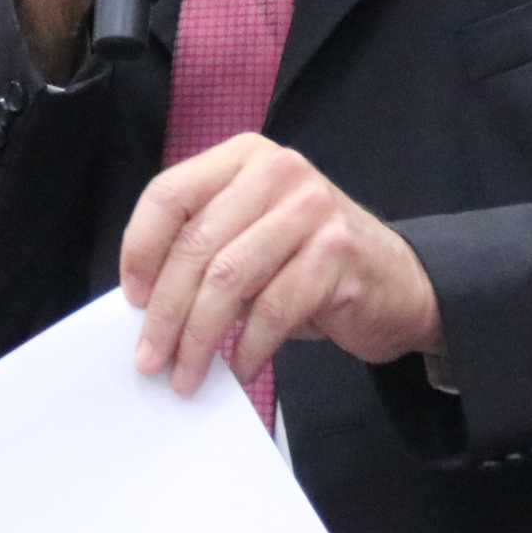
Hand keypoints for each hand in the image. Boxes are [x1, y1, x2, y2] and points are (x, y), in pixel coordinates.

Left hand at [121, 133, 443, 392]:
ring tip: (186, 374)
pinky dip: (247, 348)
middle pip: (197, 244)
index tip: (131, 299)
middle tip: (149, 357)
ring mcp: (313, 210)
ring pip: (229, 279)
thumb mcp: (252, 236)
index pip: (170, 193)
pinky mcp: (337, 255)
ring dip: (198, 338)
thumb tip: (143, 301)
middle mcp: (279, 172)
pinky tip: (239, 370)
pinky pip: (273, 309)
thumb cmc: (311, 263)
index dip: (140, 249)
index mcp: (245, 158)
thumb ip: (206, 246)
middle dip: (165, 311)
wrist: (400, 282)